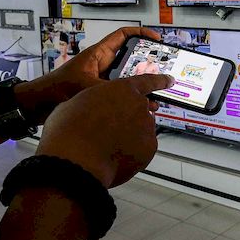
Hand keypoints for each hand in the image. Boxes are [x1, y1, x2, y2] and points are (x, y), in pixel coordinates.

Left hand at [17, 27, 162, 123]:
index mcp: (98, 54)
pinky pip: (118, 94)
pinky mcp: (96, 94)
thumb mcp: (89, 86)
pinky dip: (129, 100)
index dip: (141, 34)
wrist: (36, 106)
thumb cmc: (56, 90)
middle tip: (162, 74)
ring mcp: (99, 80)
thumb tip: (138, 95)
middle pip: (130, 60)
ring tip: (154, 98)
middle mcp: (101, 65)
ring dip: (139, 88)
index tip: (157, 41)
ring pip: (126, 80)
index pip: (123, 36)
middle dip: (147, 67)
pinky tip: (138, 110)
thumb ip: (114, 90)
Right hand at [36, 74, 173, 187]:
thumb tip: (93, 110)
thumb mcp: (77, 102)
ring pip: (142, 131)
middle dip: (130, 119)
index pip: (146, 82)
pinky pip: (142, 150)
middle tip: (110, 131)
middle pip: (141, 111)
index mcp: (122, 89)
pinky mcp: (149, 149)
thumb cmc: (69, 130)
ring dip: (130, 137)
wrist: (75, 159)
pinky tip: (114, 157)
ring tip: (106, 147)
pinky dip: (132, 154)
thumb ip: (95, 102)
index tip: (170, 80)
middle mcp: (139, 106)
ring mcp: (146, 127)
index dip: (159, 81)